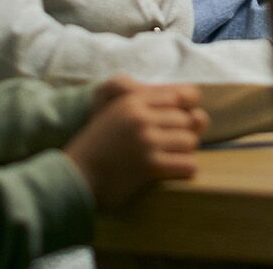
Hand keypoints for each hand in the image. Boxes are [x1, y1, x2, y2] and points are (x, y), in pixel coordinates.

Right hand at [64, 77, 206, 209]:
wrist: (73, 177)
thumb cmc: (97, 148)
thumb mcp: (115, 114)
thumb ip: (147, 107)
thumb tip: (199, 115)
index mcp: (133, 101)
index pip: (183, 95)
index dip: (188, 111)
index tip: (181, 124)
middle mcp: (141, 116)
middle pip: (188, 120)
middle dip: (185, 135)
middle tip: (173, 148)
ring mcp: (145, 140)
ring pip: (190, 141)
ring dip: (184, 153)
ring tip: (172, 160)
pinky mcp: (148, 165)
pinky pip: (187, 164)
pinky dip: (185, 170)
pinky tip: (175, 173)